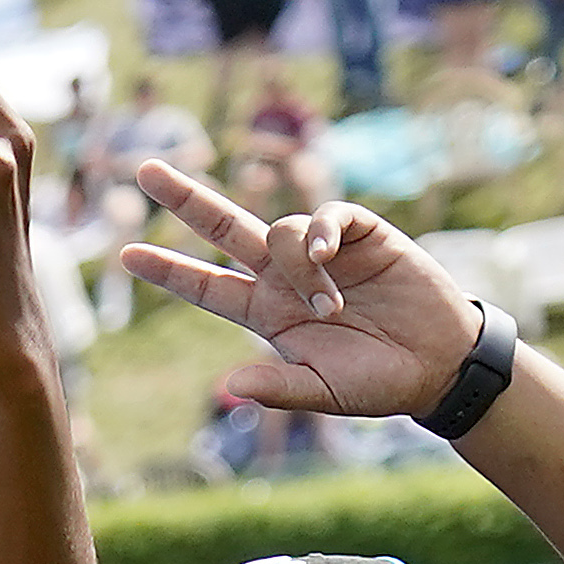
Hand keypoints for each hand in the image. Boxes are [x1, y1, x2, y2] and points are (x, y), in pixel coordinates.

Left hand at [116, 164, 487, 418]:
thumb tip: (229, 387)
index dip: (168, 270)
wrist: (437, 364)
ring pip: (280, 229)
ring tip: (332, 306)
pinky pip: (328, 215)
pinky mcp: (362, 233)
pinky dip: (322, 230)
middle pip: (224, 228)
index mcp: (265, 313)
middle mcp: (284, 276)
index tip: (126, 255)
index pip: (205, 286)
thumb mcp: (324, 393)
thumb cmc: (377, 382)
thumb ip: (279, 388)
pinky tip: (328, 254)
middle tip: (144, 171)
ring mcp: (321, 252)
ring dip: (299, 265)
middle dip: (185, 200)